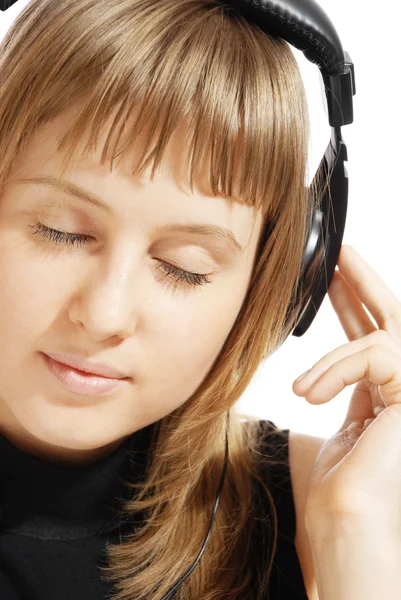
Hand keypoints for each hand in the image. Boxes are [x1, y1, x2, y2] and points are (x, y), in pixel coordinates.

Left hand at [292, 244, 400, 527]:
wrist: (345, 516)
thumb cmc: (340, 479)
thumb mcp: (342, 417)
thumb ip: (346, 384)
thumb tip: (328, 363)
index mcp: (390, 391)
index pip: (375, 335)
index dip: (356, 302)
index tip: (334, 278)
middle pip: (393, 320)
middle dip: (363, 283)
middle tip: (340, 253)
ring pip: (381, 338)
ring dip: (332, 358)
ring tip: (302, 388)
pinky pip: (375, 355)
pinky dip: (336, 369)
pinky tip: (311, 393)